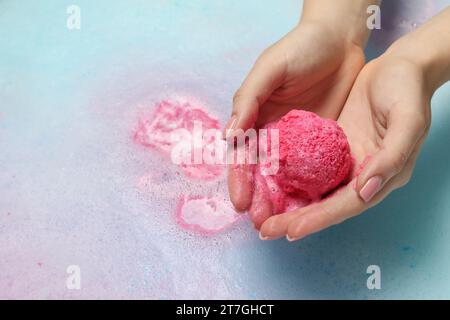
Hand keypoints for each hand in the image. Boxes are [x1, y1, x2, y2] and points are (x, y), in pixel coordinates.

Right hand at [226, 22, 364, 226]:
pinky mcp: (323, 144)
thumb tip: (229, 135)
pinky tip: (311, 207)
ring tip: (283, 225)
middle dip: (260, 199)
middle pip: (263, 174)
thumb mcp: (270, 68)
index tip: (240, 202)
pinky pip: (315, 171)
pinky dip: (310, 190)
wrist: (340, 40)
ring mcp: (299, 143)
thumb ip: (249, 99)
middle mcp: (274, 136)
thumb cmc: (300, 48)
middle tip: (262, 224)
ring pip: (288, 179)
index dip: (239, 180)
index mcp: (255, 120)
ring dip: (283, 203)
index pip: (243, 156)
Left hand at [259, 53, 431, 240]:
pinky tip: (271, 185)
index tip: (291, 231)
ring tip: (263, 217)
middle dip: (296, 219)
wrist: (399, 67)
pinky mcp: (332, 147)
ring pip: (314, 190)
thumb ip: (391, 157)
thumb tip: (366, 190)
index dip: (319, 219)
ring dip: (290, 205)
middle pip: (326, 204)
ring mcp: (345, 161)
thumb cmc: (407, 90)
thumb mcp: (408, 120)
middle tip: (266, 230)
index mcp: (383, 175)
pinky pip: (309, 168)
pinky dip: (291, 179)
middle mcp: (361, 175)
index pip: (347, 204)